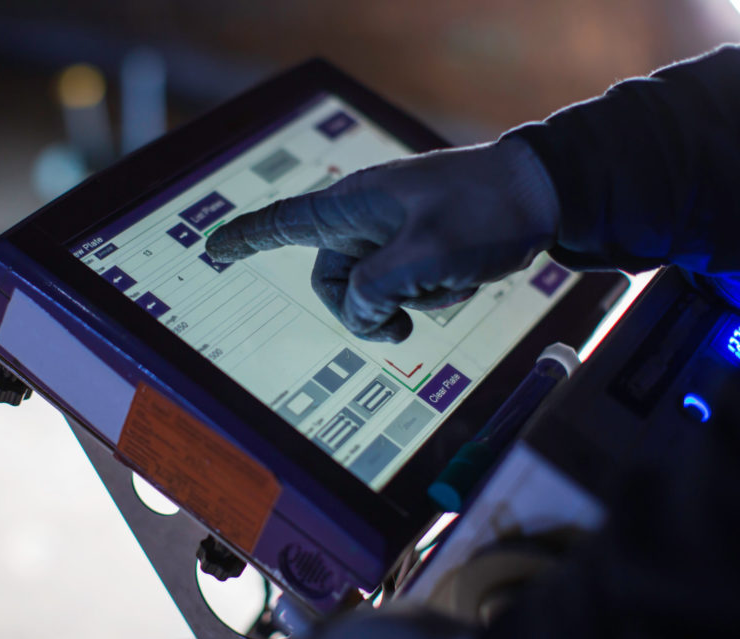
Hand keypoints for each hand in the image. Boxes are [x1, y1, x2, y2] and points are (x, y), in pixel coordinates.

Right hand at [205, 137, 558, 341]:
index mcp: (352, 207)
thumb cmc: (484, 211)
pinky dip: (429, 295)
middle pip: (333, 283)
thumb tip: (360, 312)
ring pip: (372, 293)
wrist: (543, 196)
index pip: (282, 223)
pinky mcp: (418, 250)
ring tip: (449, 280)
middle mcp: (365, 221)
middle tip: (398, 326)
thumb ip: (374, 290)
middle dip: (364, 310)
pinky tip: (462, 277)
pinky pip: (404, 291)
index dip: (244, 238)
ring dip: (408, 302)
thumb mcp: (425, 255)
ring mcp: (392, 237)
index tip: (211, 248)